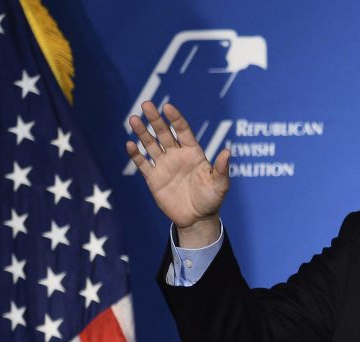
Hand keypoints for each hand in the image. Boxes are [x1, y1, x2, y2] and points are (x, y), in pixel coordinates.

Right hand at [126, 101, 228, 246]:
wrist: (197, 218)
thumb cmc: (211, 200)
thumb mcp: (220, 185)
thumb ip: (222, 169)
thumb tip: (228, 152)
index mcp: (193, 153)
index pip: (183, 131)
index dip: (176, 119)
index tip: (167, 107)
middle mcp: (177, 156)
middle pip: (164, 133)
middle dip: (155, 119)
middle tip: (146, 104)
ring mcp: (164, 166)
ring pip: (151, 145)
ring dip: (142, 132)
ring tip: (133, 119)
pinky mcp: (154, 179)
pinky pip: (143, 164)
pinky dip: (136, 155)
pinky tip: (130, 144)